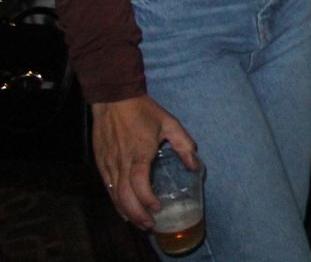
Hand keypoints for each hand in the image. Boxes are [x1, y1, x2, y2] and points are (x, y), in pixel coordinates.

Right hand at [91, 96, 196, 228]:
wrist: (113, 99)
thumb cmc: (143, 111)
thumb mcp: (170, 123)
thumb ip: (184, 144)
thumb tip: (195, 164)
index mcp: (139, 152)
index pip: (139, 182)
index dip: (146, 199)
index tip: (157, 208)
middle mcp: (121, 161)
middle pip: (124, 195)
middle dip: (136, 213)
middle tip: (149, 225)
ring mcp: (108, 163)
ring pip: (113, 194)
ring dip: (125, 211)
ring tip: (138, 222)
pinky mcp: (100, 162)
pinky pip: (107, 187)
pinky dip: (115, 201)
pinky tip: (123, 208)